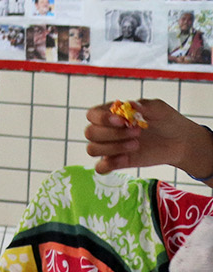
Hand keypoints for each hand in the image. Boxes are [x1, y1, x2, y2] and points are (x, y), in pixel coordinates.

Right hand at [86, 99, 212, 177]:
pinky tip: (126, 159)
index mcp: (110, 113)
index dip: (102, 118)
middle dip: (112, 133)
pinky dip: (108, 164)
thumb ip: (145, 106)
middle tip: (138, 132)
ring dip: (112, 148)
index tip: (122, 120)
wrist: (180, 141)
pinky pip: (100, 168)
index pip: (92, 115)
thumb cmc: (166, 121)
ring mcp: (110, 147)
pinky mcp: (118, 162)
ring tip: (136, 144)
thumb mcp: (159, 109)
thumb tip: (131, 104)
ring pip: (92, 149)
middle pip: (90, 133)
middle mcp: (106, 130)